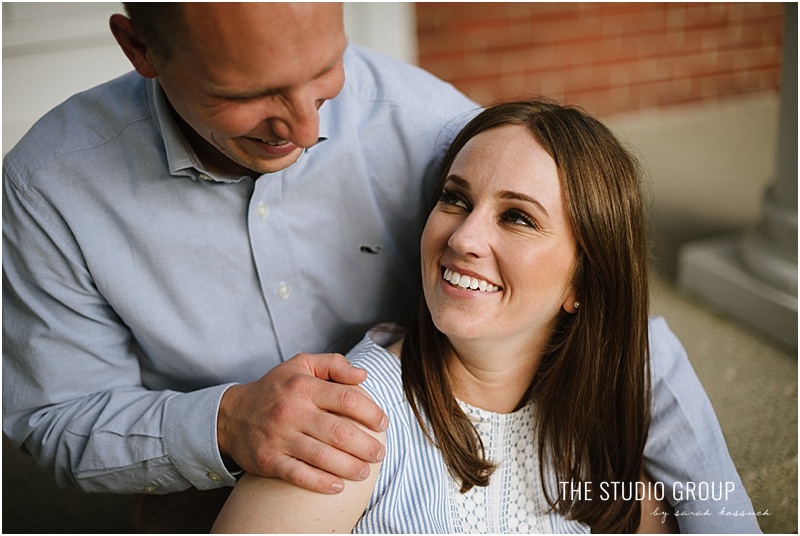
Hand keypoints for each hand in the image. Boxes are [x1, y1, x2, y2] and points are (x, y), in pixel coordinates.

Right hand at [217, 352, 387, 493]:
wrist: (231, 415)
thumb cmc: (275, 389)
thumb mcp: (301, 365)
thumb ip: (333, 364)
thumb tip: (362, 375)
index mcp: (303, 386)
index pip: (346, 399)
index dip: (370, 412)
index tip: (382, 424)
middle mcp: (292, 411)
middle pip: (339, 432)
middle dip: (366, 446)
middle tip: (379, 453)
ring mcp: (279, 437)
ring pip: (323, 456)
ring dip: (350, 467)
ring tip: (364, 471)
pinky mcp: (269, 460)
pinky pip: (299, 475)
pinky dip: (321, 483)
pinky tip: (337, 486)